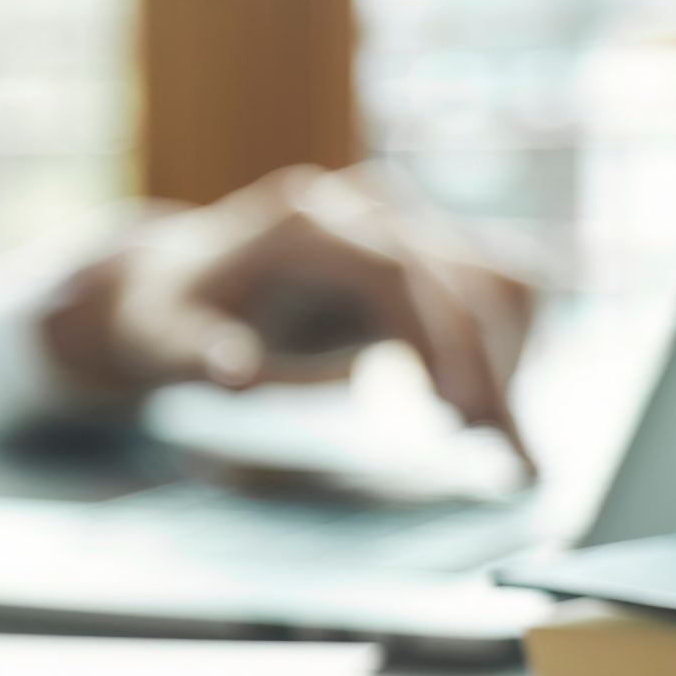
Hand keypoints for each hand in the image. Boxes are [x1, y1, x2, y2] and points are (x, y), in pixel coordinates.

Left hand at [41, 165, 540, 468]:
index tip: (468, 415)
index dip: (443, 341)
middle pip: (466, 277)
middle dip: (494, 371)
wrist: (173, 282)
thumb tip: (237, 373)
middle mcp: (363, 208)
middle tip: (510, 467)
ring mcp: (401, 223)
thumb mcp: (164, 342)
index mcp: (305, 222)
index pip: (398, 272)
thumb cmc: (168, 317)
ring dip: (511, 364)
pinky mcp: (422, 252)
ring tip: (502, 452)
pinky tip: (487, 420)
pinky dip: (502, 355)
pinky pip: (490, 296)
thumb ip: (202, 356)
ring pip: (498, 283)